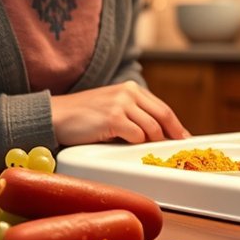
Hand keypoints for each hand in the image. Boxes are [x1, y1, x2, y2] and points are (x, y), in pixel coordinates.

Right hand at [49, 81, 190, 145]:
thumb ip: (134, 114)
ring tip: (147, 150)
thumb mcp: (113, 107)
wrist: (56, 116)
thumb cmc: (84, 116)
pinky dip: (136, 143)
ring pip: (151, 128)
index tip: (183, 137)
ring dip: (152, 142)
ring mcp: (121, 104)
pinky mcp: (113, 118)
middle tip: (177, 147)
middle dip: (173, 134)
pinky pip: (136, 135)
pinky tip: (128, 146)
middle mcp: (128, 93)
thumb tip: (157, 133)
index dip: (175, 124)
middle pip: (162, 116)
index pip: (162, 107)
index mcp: (131, 89)